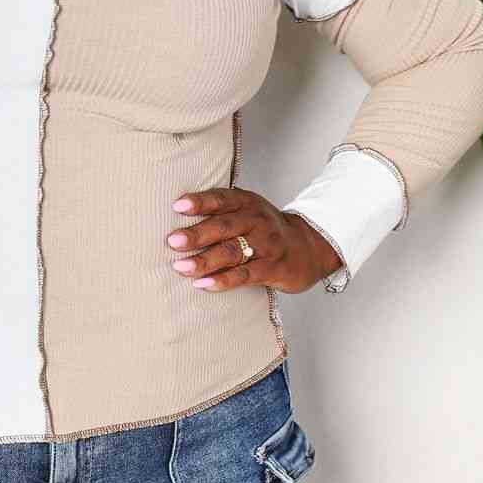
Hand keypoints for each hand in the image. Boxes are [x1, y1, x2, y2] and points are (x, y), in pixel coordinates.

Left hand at [166, 186, 342, 293]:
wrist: (310, 247)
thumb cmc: (266, 229)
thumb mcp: (249, 210)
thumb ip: (221, 211)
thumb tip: (176, 216)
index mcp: (247, 203)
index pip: (222, 199)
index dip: (200, 201)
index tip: (177, 205)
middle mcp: (257, 221)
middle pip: (224, 227)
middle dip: (197, 234)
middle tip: (173, 241)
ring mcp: (266, 245)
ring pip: (232, 252)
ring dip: (204, 260)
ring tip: (181, 267)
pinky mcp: (272, 268)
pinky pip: (244, 275)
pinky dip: (223, 280)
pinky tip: (203, 284)